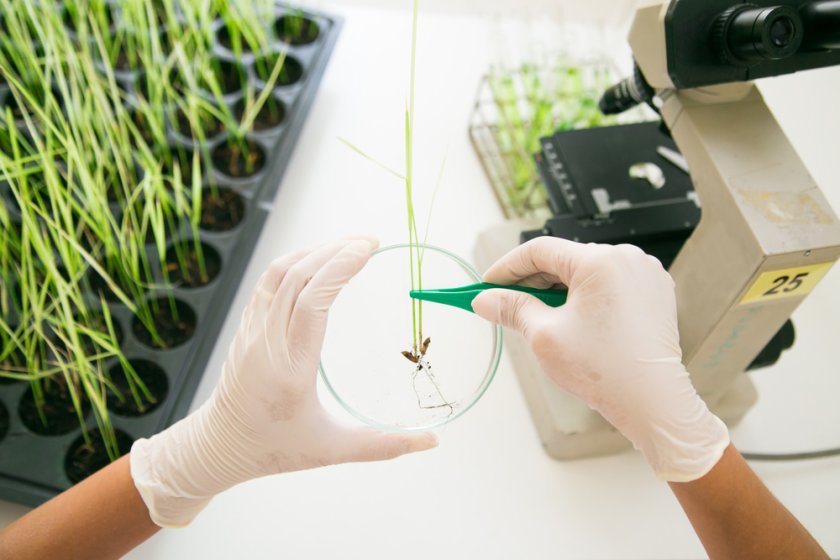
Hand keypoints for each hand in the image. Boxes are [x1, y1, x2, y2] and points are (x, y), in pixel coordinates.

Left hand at [130, 239, 437, 527]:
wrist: (218, 445)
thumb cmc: (275, 448)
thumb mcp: (332, 451)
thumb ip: (383, 446)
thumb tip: (431, 443)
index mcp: (291, 370)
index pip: (312, 302)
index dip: (339, 269)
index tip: (367, 250)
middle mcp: (267, 342)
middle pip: (296, 277)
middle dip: (334, 250)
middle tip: (370, 241)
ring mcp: (252, 330)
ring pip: (279, 273)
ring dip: (314, 251)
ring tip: (348, 244)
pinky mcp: (246, 325)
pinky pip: (268, 281)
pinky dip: (295, 261)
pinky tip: (317, 260)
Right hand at [471, 237, 727, 481]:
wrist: (654, 402)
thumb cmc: (606, 371)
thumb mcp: (544, 335)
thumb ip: (512, 308)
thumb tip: (485, 300)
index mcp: (601, 261)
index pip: (540, 250)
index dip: (508, 267)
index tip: (488, 284)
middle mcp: (627, 259)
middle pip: (564, 259)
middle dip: (532, 281)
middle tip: (505, 302)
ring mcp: (645, 274)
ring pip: (586, 272)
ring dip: (558, 288)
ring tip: (537, 316)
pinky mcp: (654, 292)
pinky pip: (609, 283)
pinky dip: (585, 296)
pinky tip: (569, 319)